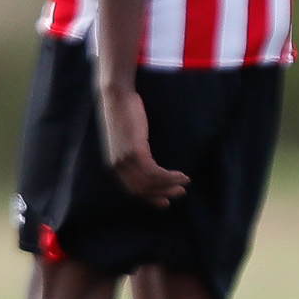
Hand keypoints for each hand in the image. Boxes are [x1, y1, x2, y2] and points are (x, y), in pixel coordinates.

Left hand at [97, 83, 188, 206]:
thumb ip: (132, 150)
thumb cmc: (122, 112)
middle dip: (162, 193)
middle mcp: (117, 165)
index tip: (165, 202)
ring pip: (149, 183)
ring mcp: (125, 159)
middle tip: (179, 193)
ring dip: (169, 185)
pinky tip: (180, 174)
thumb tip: (145, 158)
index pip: (132, 190)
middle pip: (141, 190)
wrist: (116, 97)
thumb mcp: (125, 137)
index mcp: (113, 164)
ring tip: (184, 182)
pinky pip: (154, 171)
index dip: (150, 198)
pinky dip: (169, 176)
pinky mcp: (135, 151)